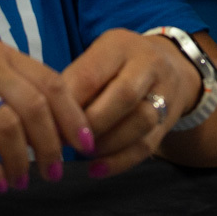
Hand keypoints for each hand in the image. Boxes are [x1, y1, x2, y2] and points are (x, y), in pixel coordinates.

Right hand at [0, 40, 93, 191]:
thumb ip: (6, 84)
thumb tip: (48, 120)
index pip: (51, 81)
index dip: (73, 115)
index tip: (85, 143)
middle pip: (37, 105)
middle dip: (53, 144)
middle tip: (56, 172)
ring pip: (9, 125)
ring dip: (22, 160)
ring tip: (23, 182)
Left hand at [61, 28, 203, 177]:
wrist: (173, 66)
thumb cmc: (120, 65)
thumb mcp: (98, 58)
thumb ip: (75, 82)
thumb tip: (44, 120)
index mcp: (120, 46)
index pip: (91, 75)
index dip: (67, 104)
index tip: (46, 124)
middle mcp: (148, 65)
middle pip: (122, 96)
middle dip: (90, 124)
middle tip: (64, 141)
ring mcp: (164, 92)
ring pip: (140, 122)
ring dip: (106, 144)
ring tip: (82, 153)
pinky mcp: (169, 121)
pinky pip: (147, 145)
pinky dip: (119, 162)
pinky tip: (96, 169)